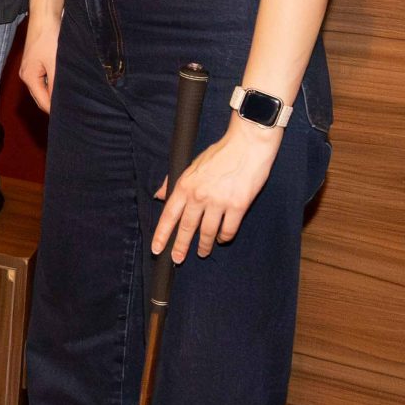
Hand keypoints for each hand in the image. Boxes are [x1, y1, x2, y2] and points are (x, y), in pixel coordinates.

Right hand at [17, 0, 66, 110]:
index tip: (72, 115)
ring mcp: (32, 67)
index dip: (57, 110)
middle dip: (56, 103)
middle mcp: (27, 74)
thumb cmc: (49, 36)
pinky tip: (67, 81)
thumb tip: (61, 102)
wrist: (45, 13)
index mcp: (29, 77)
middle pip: (42, 96)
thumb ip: (57, 84)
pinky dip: (56, 82)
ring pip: (45, 87)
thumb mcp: (56, 63)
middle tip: (75, 109)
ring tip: (73, 96)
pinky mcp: (38, 60)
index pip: (43, 102)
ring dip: (56, 92)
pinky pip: (47, 78)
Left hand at [151, 117, 282, 261]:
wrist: (247, 145)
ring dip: (204, 245)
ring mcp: (219, 202)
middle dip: (180, 247)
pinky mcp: (238, 206)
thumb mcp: (191, 165)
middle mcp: (199, 196)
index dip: (162, 234)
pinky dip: (224, 237)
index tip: (157, 248)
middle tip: (177, 259)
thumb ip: (174, 182)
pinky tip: (222, 238)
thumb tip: (158, 196)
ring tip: (202, 252)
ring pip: (207, 233)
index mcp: (185, 185)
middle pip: (187, 228)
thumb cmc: (220, 154)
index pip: (169, 215)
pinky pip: (228, 230)